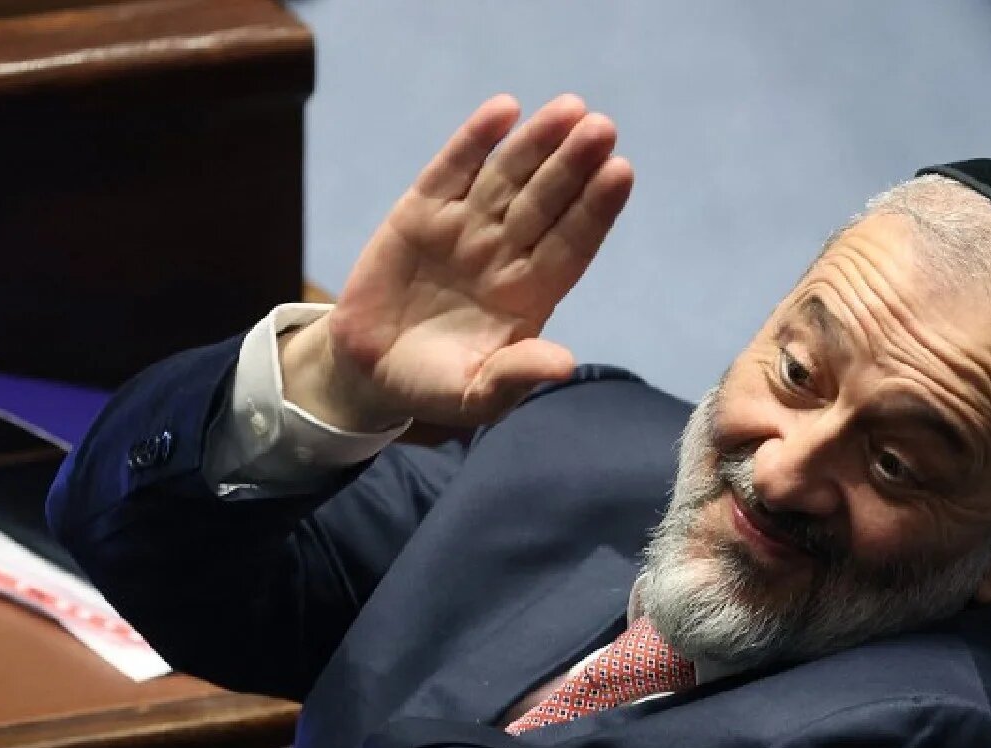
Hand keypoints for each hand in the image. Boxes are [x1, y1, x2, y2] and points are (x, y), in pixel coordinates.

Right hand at [286, 93, 635, 431]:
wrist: (369, 372)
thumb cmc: (436, 385)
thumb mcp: (477, 395)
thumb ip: (518, 375)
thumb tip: (566, 364)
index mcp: (530, 292)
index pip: (571, 243)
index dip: (595, 209)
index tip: (621, 172)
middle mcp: (505, 252)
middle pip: (546, 201)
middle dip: (574, 165)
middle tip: (603, 128)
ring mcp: (465, 228)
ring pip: (508, 178)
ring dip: (537, 143)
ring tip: (569, 110)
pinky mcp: (421, 213)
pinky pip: (452, 170)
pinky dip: (475, 141)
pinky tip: (504, 110)